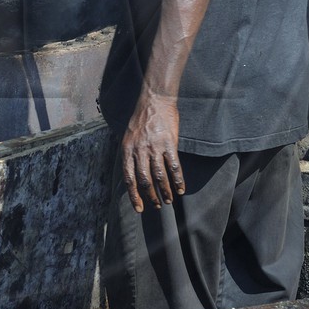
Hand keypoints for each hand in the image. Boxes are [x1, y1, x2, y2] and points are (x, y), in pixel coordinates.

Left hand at [121, 92, 184, 212]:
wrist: (155, 100)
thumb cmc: (141, 119)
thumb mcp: (128, 137)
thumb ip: (131, 155)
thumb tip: (134, 175)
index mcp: (127, 150)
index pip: (129, 179)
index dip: (134, 196)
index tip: (140, 208)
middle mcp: (139, 151)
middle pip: (145, 181)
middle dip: (151, 196)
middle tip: (157, 205)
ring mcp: (155, 148)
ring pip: (160, 177)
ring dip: (165, 191)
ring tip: (169, 200)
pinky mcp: (169, 144)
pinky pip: (174, 167)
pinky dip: (178, 180)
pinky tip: (181, 189)